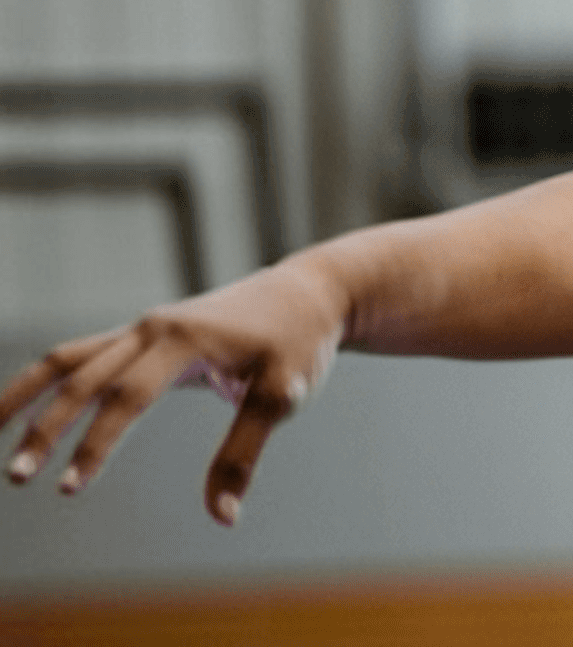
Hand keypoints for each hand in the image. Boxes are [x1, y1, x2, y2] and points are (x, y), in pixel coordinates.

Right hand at [1, 259, 345, 525]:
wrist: (309, 292)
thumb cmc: (300, 342)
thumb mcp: (285, 394)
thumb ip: (245, 452)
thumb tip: (223, 516)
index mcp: (185, 339)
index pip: (128, 397)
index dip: (97, 443)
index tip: (71, 486)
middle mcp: (153, 328)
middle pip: (85, 379)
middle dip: (48, 429)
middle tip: (19, 478)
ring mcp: (144, 328)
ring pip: (68, 360)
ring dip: (26, 396)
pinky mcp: (142, 335)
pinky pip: (81, 355)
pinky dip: (47, 381)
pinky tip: (21, 411)